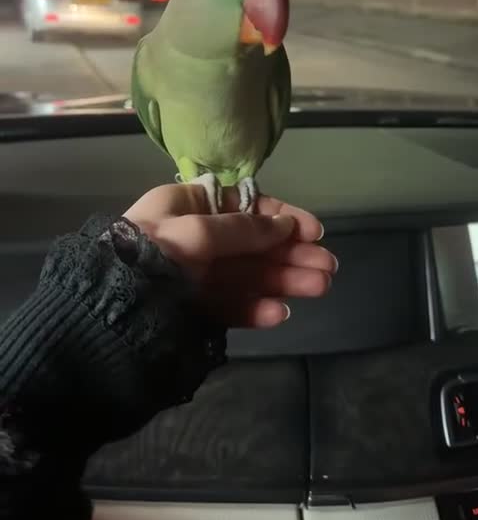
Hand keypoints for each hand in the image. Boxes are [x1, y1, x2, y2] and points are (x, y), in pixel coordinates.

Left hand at [124, 183, 335, 328]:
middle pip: (253, 244)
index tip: (315, 231)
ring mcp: (195, 277)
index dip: (282, 218)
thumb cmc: (152, 257)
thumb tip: (285, 226)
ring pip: (249, 276)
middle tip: (328, 268)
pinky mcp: (194, 310)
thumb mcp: (197, 232)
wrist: (108, 313)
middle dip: (292, 254)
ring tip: (319, 288)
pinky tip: (279, 313)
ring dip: (285, 280)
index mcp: (186, 206)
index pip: (245, 206)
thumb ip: (244, 229)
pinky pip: (232, 305)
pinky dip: (256, 309)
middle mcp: (194, 238)